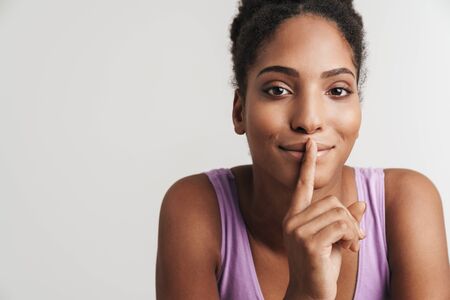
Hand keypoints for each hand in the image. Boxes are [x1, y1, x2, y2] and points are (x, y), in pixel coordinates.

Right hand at [282, 138, 366, 299]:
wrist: (311, 292)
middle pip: (332, 201)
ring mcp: (297, 230)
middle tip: (353, 237)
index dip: (307, 164)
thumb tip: (360, 203)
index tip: (310, 144)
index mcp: (295, 216)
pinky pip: (340, 226)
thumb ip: (343, 220)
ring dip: (352, 229)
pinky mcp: (308, 242)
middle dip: (349, 219)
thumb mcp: (334, 239)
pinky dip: (351, 236)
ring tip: (351, 244)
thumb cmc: (321, 266)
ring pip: (339, 213)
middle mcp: (292, 220)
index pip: (301, 185)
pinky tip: (348, 249)